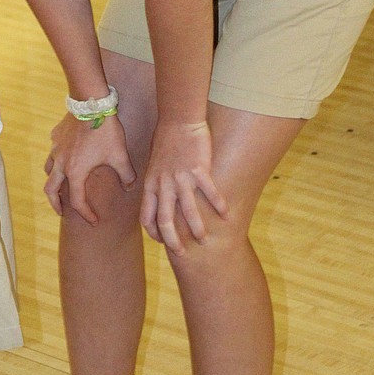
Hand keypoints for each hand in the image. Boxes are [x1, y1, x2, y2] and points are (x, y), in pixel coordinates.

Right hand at [44, 112, 136, 224]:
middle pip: (50, 190)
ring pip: (48, 170)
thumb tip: (130, 186)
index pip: (77, 201)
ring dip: (54, 182)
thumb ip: (126, 174)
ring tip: (61, 186)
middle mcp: (61, 163)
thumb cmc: (105, 131)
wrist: (91, 103)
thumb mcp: (119, 155)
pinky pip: (53, 152)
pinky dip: (57, 160)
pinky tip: (66, 157)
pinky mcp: (56, 136)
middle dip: (55, 204)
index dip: (86, 214)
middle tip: (62, 212)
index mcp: (76, 172)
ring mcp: (56, 149)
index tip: (93, 221)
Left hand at [140, 120, 227, 251]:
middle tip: (182, 254)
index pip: (147, 216)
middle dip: (173, 242)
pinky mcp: (198, 170)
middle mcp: (164, 184)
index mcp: (151, 184)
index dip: (153, 232)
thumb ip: (157, 183)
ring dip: (197, 229)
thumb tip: (160, 197)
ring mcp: (181, 178)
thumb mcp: (153, 164)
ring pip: (189, 212)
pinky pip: (209, 193)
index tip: (162, 241)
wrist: (178, 120)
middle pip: (166, 221)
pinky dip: (218, 206)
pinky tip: (226, 216)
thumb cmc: (166, 140)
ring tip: (204, 241)